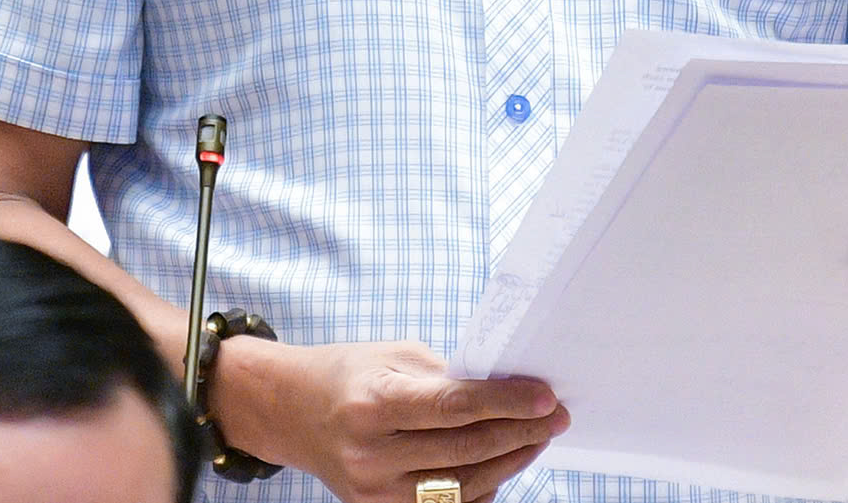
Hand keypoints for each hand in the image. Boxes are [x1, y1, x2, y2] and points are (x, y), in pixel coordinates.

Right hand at [213, 336, 567, 502]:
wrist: (291, 411)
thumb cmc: (349, 374)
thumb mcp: (394, 358)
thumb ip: (446, 377)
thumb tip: (508, 390)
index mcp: (372, 403)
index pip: (453, 406)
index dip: (506, 402)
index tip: (546, 396)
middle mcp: (370, 453)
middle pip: (465, 449)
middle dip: (520, 432)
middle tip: (556, 416)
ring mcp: (373, 491)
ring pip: (462, 485)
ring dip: (510, 461)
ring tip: (536, 437)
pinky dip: (481, 486)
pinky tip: (502, 462)